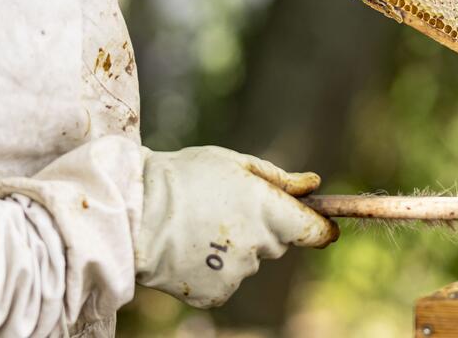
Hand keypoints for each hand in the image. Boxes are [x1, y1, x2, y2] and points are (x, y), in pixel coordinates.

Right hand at [134, 146, 336, 307]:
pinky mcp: (214, 294)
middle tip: (224, 210)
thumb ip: (278, 178)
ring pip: (247, 262)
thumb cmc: (184, 177)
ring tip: (197, 227)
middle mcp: (258, 246)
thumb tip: (313, 185)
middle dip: (260, 229)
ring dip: (232, 249)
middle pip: (275, 244)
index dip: (320, 229)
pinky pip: (224, 282)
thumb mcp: (232, 163)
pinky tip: (188, 249)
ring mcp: (236, 274)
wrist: (134, 212)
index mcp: (268, 210)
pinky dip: (211, 270)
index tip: (324, 228)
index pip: (314, 231)